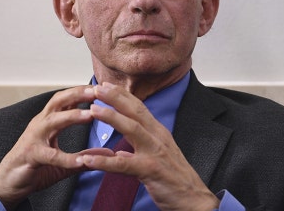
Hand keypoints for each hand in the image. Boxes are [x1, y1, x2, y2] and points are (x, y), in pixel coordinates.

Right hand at [0, 86, 113, 208]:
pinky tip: (79, 161)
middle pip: (58, 101)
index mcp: (48, 121)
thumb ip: (85, 156)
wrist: (8, 182)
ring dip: (72, 116)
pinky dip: (65, 158)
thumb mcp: (64, 161)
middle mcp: (40, 124)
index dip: (82, 91)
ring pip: (52, 121)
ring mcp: (34, 138)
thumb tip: (108, 154)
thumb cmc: (34, 166)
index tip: (101, 87)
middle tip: (97, 91)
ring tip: (90, 114)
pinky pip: (49, 155)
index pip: (66, 99)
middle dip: (77, 94)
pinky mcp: (30, 155)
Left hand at [79, 82, 219, 210]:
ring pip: (131, 129)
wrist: (194, 200)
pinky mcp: (151, 170)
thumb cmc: (176, 180)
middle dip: (115, 98)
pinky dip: (104, 161)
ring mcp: (155, 153)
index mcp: (158, 133)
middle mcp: (158, 138)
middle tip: (96, 88)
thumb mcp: (160, 157)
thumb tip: (123, 152)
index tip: (106, 85)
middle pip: (135, 111)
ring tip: (93, 110)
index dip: (122, 95)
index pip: (139, 108)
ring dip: (111, 118)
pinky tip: (89, 159)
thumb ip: (142, 150)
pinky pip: (123, 164)